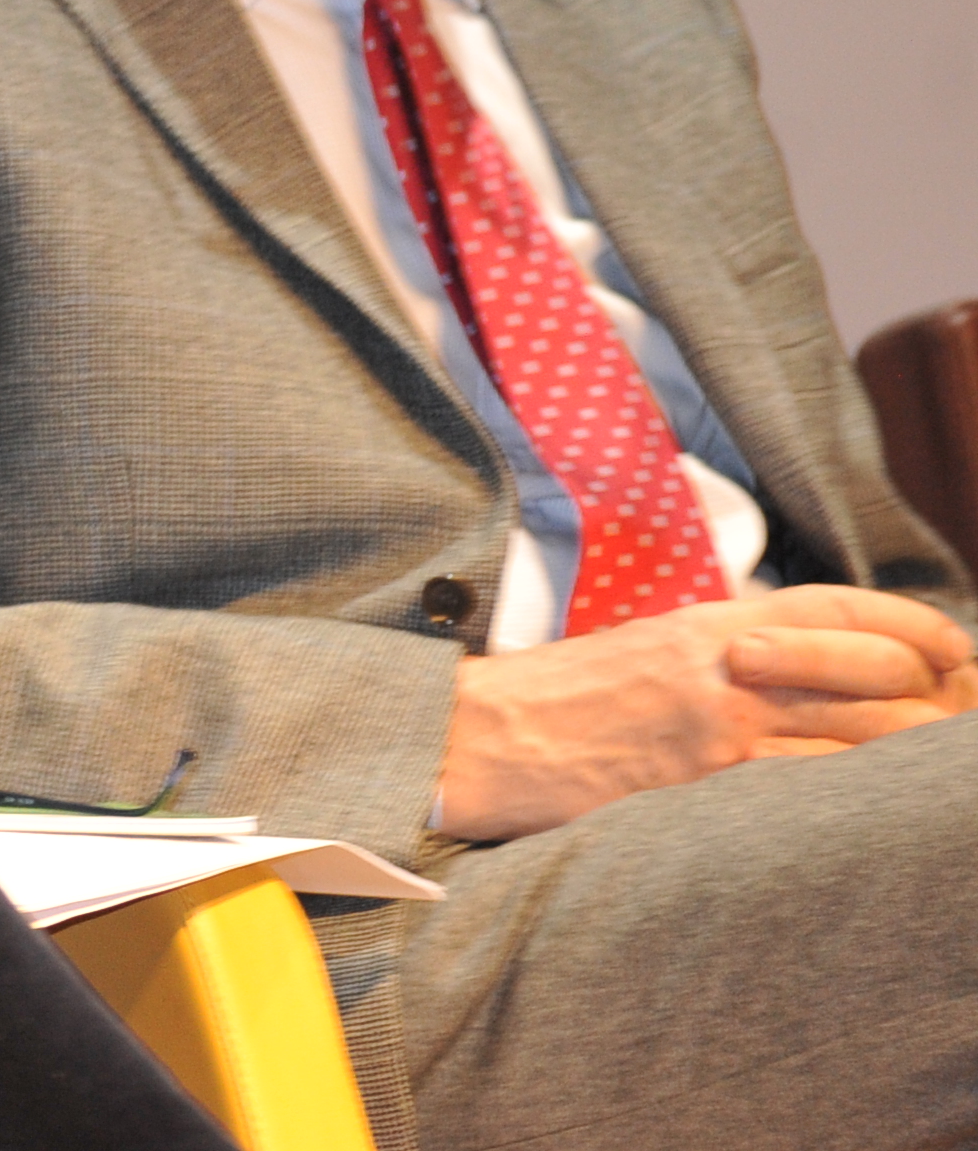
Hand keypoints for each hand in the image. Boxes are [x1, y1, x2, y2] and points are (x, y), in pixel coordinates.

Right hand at [431, 587, 974, 840]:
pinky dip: (865, 796)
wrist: (484, 739)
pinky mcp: (712, 789)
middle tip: (962, 712)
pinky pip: (817, 790)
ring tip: (942, 767)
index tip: (955, 646)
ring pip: (865, 738)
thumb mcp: (651, 648)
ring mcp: (725, 731)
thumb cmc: (560, 698)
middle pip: (877, 673)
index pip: (843, 607)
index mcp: (713, 623)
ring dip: (918, 752)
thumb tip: (806, 672)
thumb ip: (730, 652)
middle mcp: (730, 667)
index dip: (914, 624)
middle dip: (939, 697)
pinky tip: (887, 809)